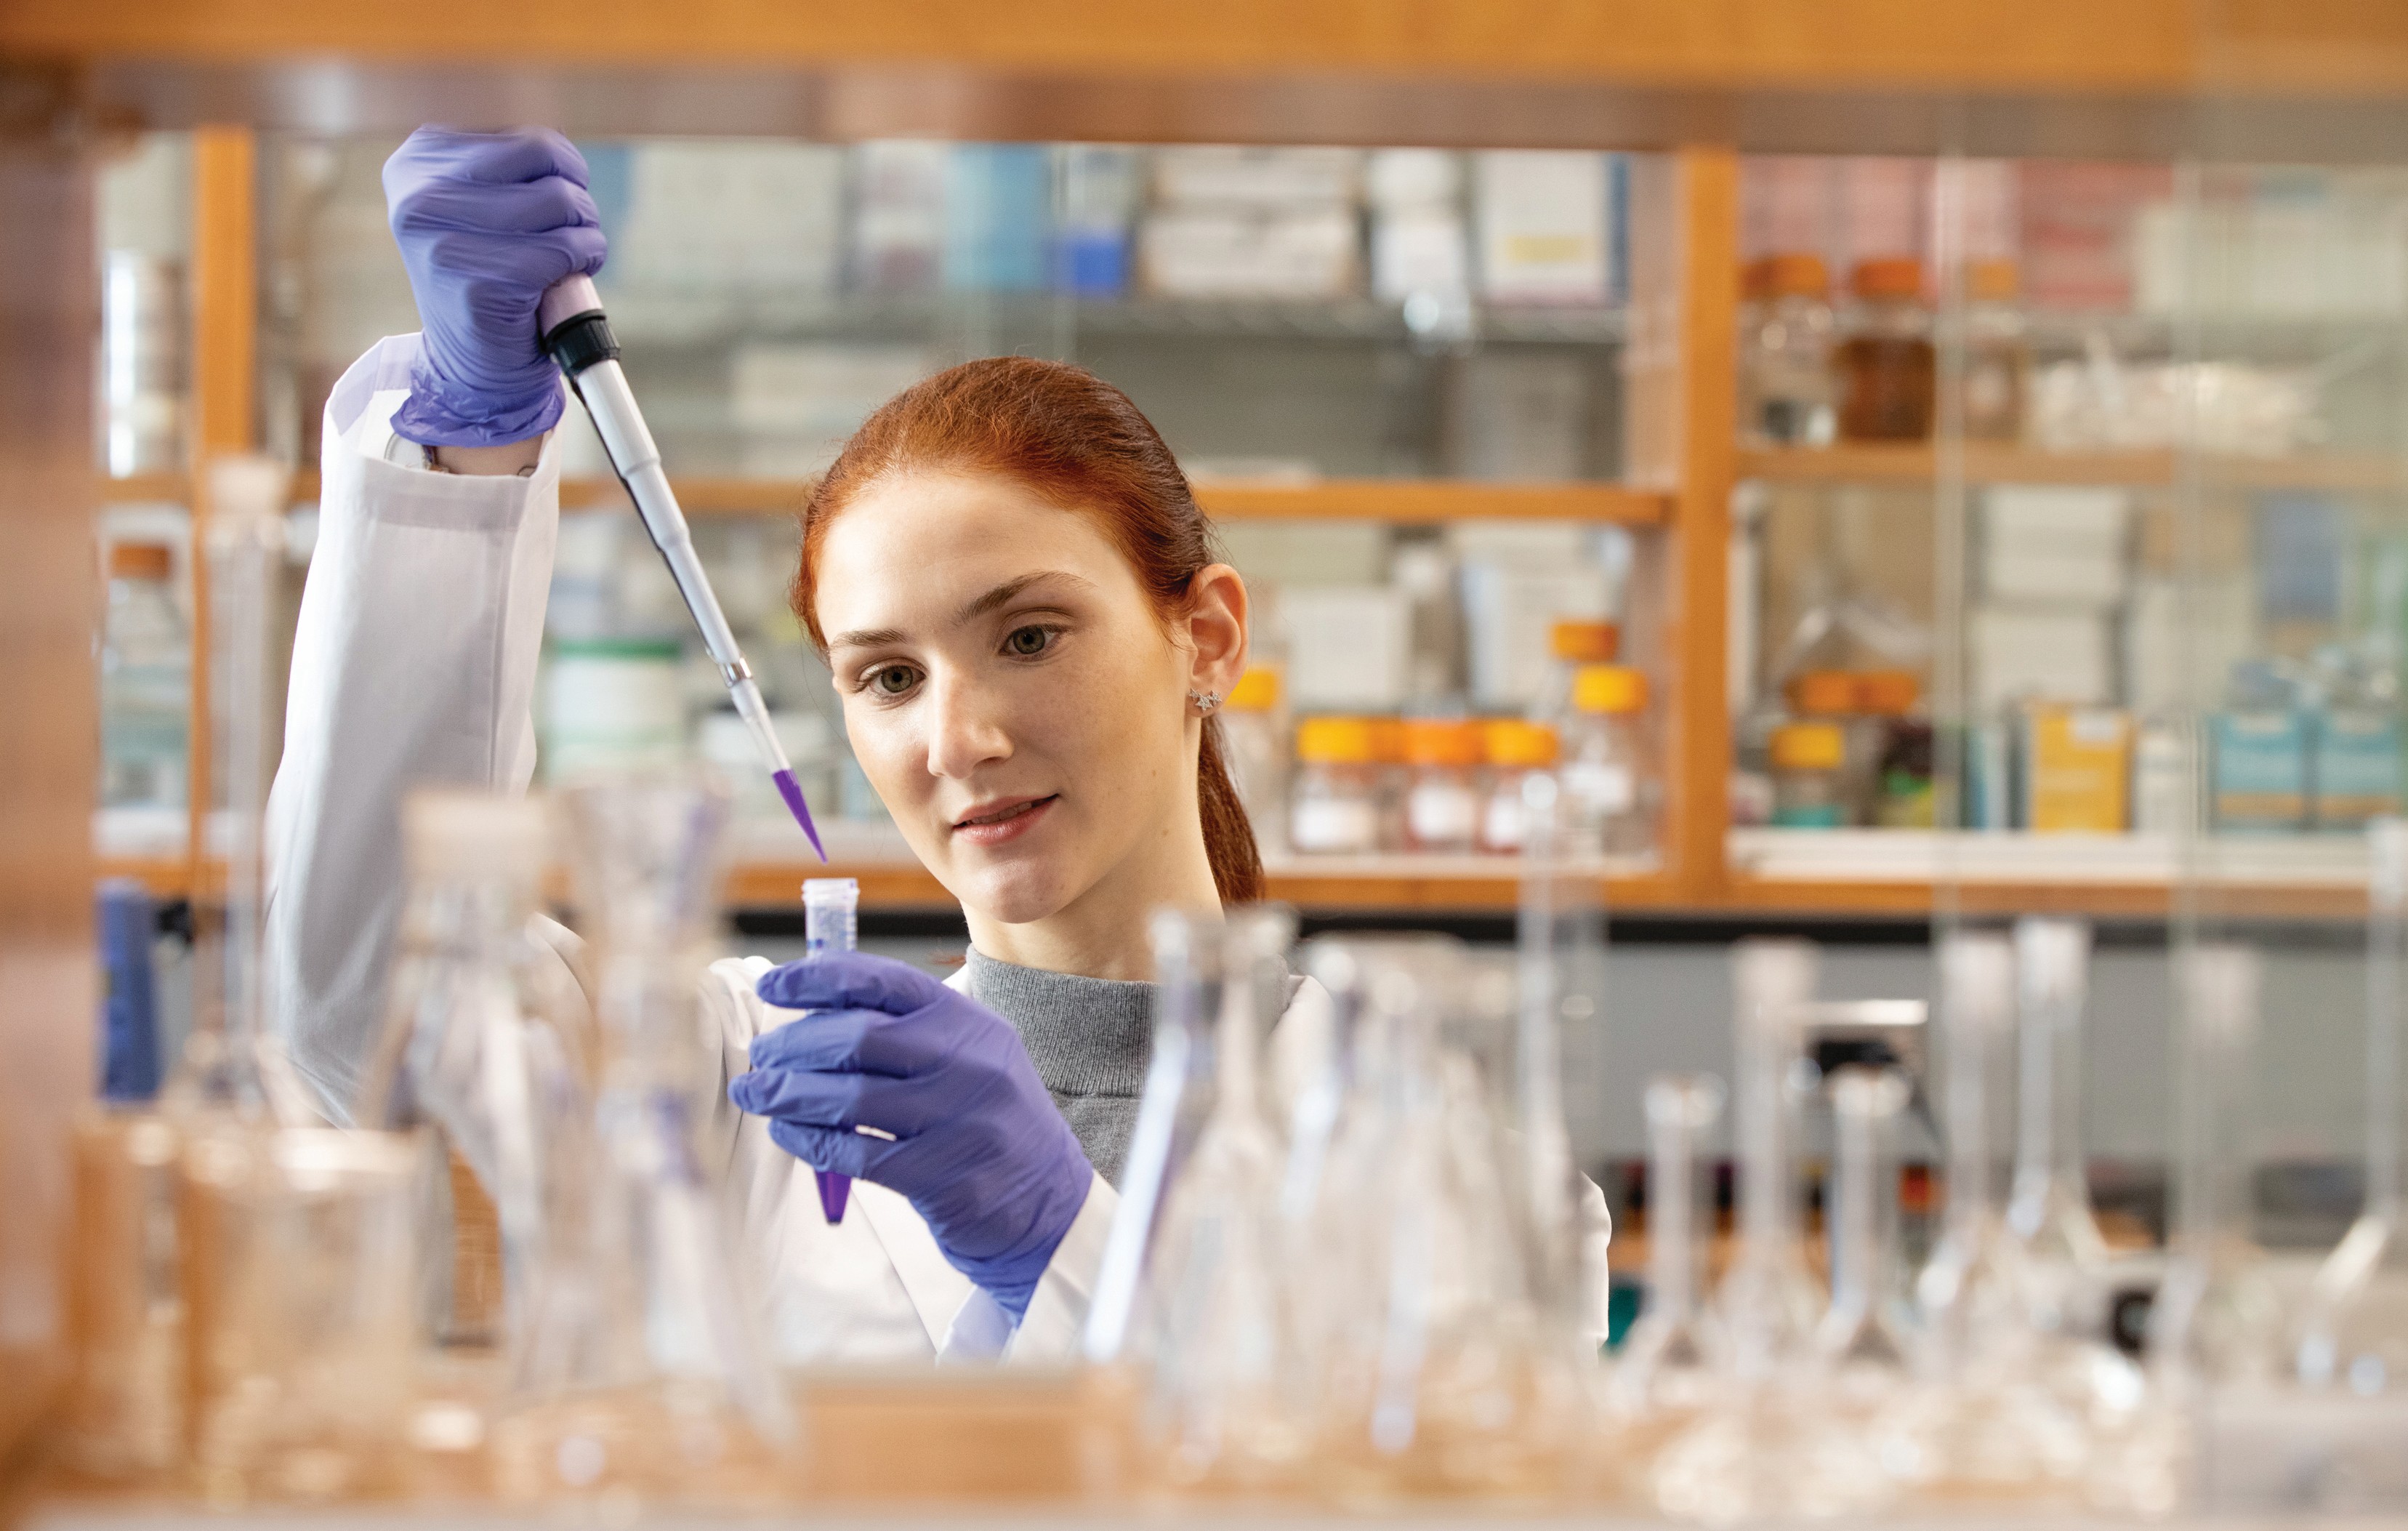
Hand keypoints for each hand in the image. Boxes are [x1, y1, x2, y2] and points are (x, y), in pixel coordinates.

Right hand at [383, 126, 606, 447]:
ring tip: (568, 257)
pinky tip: (564, 280)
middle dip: (576, 196)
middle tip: (571, 229)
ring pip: (559, 202)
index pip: (522, 133)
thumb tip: (556, 138)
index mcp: (417, 161)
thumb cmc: (491, 274)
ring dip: (584, 233)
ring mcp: (441, 240)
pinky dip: (582, 263)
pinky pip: (561, 252)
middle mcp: (419, 194)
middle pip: (544, 156)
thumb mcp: (482, 203)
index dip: (560, 164)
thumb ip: (508, 162)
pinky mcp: (474, 284)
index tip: (555, 192)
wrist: (473, 364)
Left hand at [729, 953, 1093, 1319]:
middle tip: (761, 1057)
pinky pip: (856, 1153)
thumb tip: (807, 1012)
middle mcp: (969, 1062)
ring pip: (849, 1097)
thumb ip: (903, 1031)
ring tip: (756, 1093)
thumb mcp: (966, 1057)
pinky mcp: (944, 1176)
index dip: (818, 977)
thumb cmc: (986, 1121)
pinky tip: (787, 1133)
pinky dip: (809, 1140)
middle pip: (858, 1038)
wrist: (1047, 1203)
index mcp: (968, 1021)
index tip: (772, 986)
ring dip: (788, 1093)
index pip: (884, 981)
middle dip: (794, 1045)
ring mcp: (961, 1120)